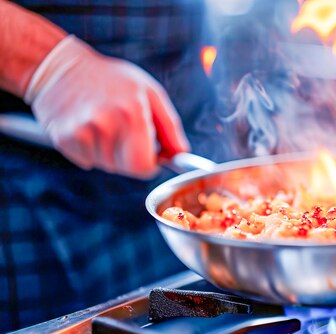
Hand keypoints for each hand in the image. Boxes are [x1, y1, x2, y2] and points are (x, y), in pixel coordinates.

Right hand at [24, 35, 189, 177]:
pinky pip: (87, 161)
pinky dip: (90, 151)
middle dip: (131, 158)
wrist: (59, 68)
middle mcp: (105, 123)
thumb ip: (170, 126)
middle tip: (125, 133)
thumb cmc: (111, 79)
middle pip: (127, 169)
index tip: (149, 153)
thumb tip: (181, 154)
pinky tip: (87, 127)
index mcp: (132, 112)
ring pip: (108, 166)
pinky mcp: (64, 139)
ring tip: (104, 125)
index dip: (150, 163)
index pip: (144, 166)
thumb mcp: (149, 92)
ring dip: (110, 153)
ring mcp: (82, 132)